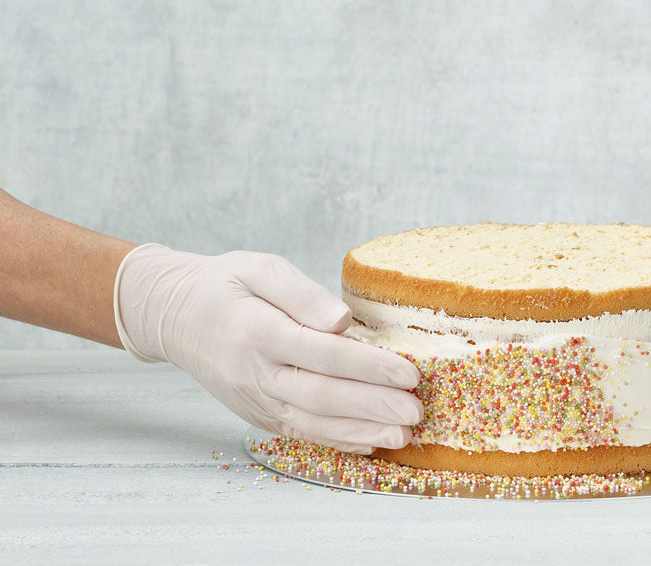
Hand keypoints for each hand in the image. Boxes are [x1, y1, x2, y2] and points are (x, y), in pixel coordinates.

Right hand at [114, 244, 421, 453]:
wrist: (175, 316)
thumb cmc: (226, 286)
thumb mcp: (259, 268)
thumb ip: (300, 293)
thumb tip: (341, 321)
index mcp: (257, 331)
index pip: (321, 354)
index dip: (367, 367)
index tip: (407, 373)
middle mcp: (254, 373)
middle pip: (321, 395)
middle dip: (373, 406)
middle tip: (416, 411)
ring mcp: (254, 400)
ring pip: (313, 422)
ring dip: (361, 432)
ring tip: (402, 435)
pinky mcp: (257, 414)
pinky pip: (301, 432)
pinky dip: (337, 441)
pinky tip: (370, 442)